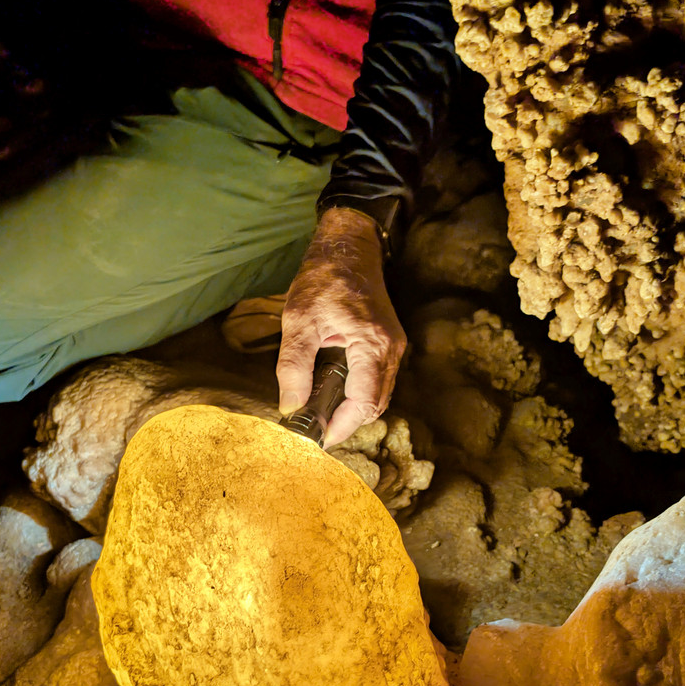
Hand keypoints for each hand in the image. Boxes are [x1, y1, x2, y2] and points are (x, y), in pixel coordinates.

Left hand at [277, 207, 406, 447]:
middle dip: (347, 421)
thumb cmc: (323, 279)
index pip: (364, 402)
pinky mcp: (389, 343)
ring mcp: (394, 346)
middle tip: (315, 428)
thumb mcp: (298, 321)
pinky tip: (334, 391)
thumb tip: (290, 407)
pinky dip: (360, 393)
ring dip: (354, 408)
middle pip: (376, 404)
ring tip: (321, 412)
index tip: (319, 438)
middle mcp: (391, 349)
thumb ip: (294, 366)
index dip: (343, 426)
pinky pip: (379, 379)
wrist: (349, 247)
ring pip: (380, 394)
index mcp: (371, 345)